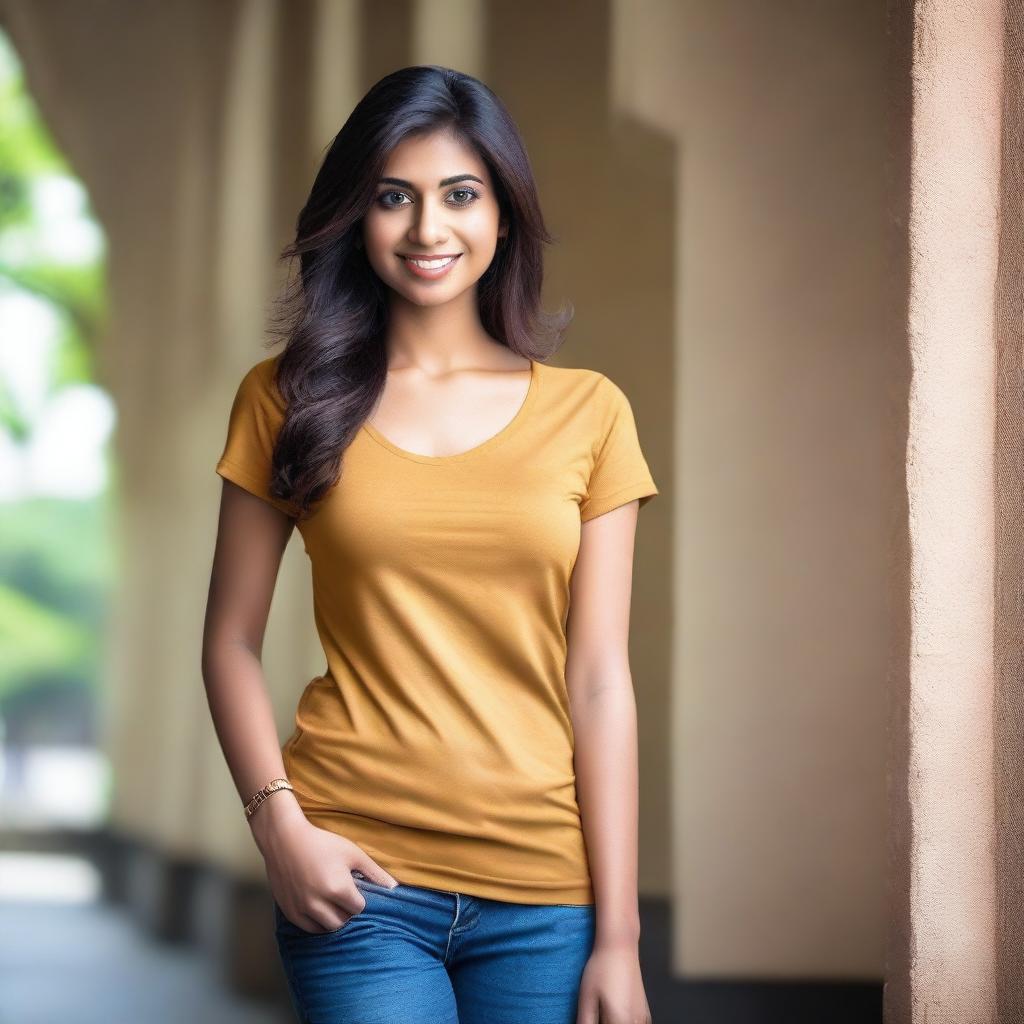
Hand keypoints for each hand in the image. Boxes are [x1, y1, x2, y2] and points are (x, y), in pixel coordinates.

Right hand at [250, 792, 400, 933]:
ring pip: (327, 928)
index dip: (358, 899)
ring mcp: (302, 909)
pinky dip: (317, 923)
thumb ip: (375, 873)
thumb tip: (395, 888)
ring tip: (332, 902)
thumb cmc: (322, 843)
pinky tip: (319, 908)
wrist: (285, 839)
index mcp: (337, 889)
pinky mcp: (290, 912)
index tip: (354, 888)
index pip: (358, 908)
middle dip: (347, 911)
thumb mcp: (353, 853)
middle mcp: (319, 903)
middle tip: (343, 896)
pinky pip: (309, 929)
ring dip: (333, 919)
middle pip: (343, 921)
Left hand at [575, 936, 651, 1023]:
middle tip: (595, 1014)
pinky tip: (616, 1016)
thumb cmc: (601, 969)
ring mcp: (643, 1018)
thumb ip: (585, 1021)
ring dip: (615, 1023)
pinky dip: (626, 1023)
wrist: (620, 945)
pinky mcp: (645, 1012)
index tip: (590, 1018)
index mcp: (620, 1022)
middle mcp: (635, 1023)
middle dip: (605, 1023)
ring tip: (603, 1013)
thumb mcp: (587, 997)